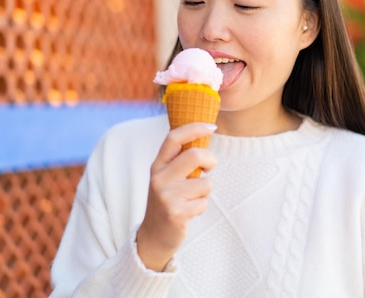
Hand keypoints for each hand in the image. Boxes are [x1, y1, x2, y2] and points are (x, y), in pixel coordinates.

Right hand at [136, 123, 216, 270]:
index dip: (194, 128)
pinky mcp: (176, 213)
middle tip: (209, 169)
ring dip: (205, 192)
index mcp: (157, 166)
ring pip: (205, 183)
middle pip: (195, 155)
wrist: (153, 237)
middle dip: (211, 160)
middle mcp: (159, 178)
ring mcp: (166, 196)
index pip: (174, 138)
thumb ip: (179, 161)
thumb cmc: (167, 202)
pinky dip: (201, 207)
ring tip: (191, 200)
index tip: (212, 126)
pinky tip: (189, 213)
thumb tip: (203, 137)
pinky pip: (204, 202)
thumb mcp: (166, 178)